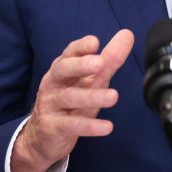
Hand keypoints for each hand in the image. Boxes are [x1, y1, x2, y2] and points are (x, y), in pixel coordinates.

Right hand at [11, 29, 134, 171]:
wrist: (43, 136)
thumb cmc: (71, 102)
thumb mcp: (91, 80)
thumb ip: (109, 60)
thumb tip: (127, 34)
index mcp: (62, 68)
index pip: (70, 53)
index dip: (81, 47)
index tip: (95, 42)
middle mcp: (54, 83)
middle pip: (63, 69)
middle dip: (80, 65)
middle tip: (100, 62)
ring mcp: (50, 105)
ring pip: (70, 97)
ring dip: (92, 96)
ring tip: (114, 97)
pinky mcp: (52, 127)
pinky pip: (71, 125)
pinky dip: (90, 126)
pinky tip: (107, 127)